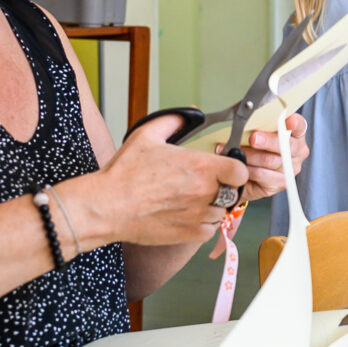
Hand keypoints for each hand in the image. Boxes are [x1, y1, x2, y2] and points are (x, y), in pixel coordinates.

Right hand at [70, 113, 247, 247]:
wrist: (107, 206)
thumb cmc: (124, 173)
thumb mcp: (147, 135)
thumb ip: (173, 121)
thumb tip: (189, 113)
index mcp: (200, 166)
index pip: (241, 171)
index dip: (236, 170)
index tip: (225, 170)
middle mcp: (205, 191)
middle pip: (232, 192)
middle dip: (222, 188)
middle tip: (204, 185)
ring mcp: (198, 215)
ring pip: (220, 212)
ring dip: (211, 206)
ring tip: (189, 200)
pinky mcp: (190, 234)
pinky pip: (209, 230)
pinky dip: (202, 224)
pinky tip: (186, 215)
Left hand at [237, 112, 307, 202]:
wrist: (246, 173)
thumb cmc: (253, 148)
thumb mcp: (256, 132)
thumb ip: (258, 125)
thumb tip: (245, 119)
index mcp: (295, 133)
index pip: (299, 125)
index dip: (295, 123)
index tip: (289, 121)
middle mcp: (297, 151)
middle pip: (287, 145)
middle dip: (268, 141)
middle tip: (253, 139)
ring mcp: (291, 168)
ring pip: (271, 160)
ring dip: (250, 155)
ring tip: (235, 151)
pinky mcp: (281, 183)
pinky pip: (262, 174)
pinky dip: (248, 169)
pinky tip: (240, 164)